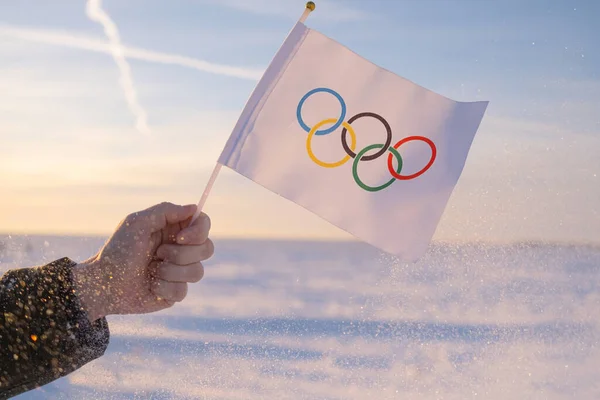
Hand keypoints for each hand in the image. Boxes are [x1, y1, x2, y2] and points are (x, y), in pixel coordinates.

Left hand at [72, 202, 213, 321]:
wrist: (103, 283)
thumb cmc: (118, 250)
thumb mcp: (137, 222)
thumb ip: (166, 210)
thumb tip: (194, 208)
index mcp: (175, 230)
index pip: (204, 225)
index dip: (198, 232)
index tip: (179, 238)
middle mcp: (181, 249)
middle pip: (207, 248)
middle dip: (182, 254)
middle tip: (158, 254)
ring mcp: (180, 272)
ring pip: (197, 272)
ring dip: (169, 271)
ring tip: (151, 270)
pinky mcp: (175, 292)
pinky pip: (183, 291)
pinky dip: (163, 287)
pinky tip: (150, 285)